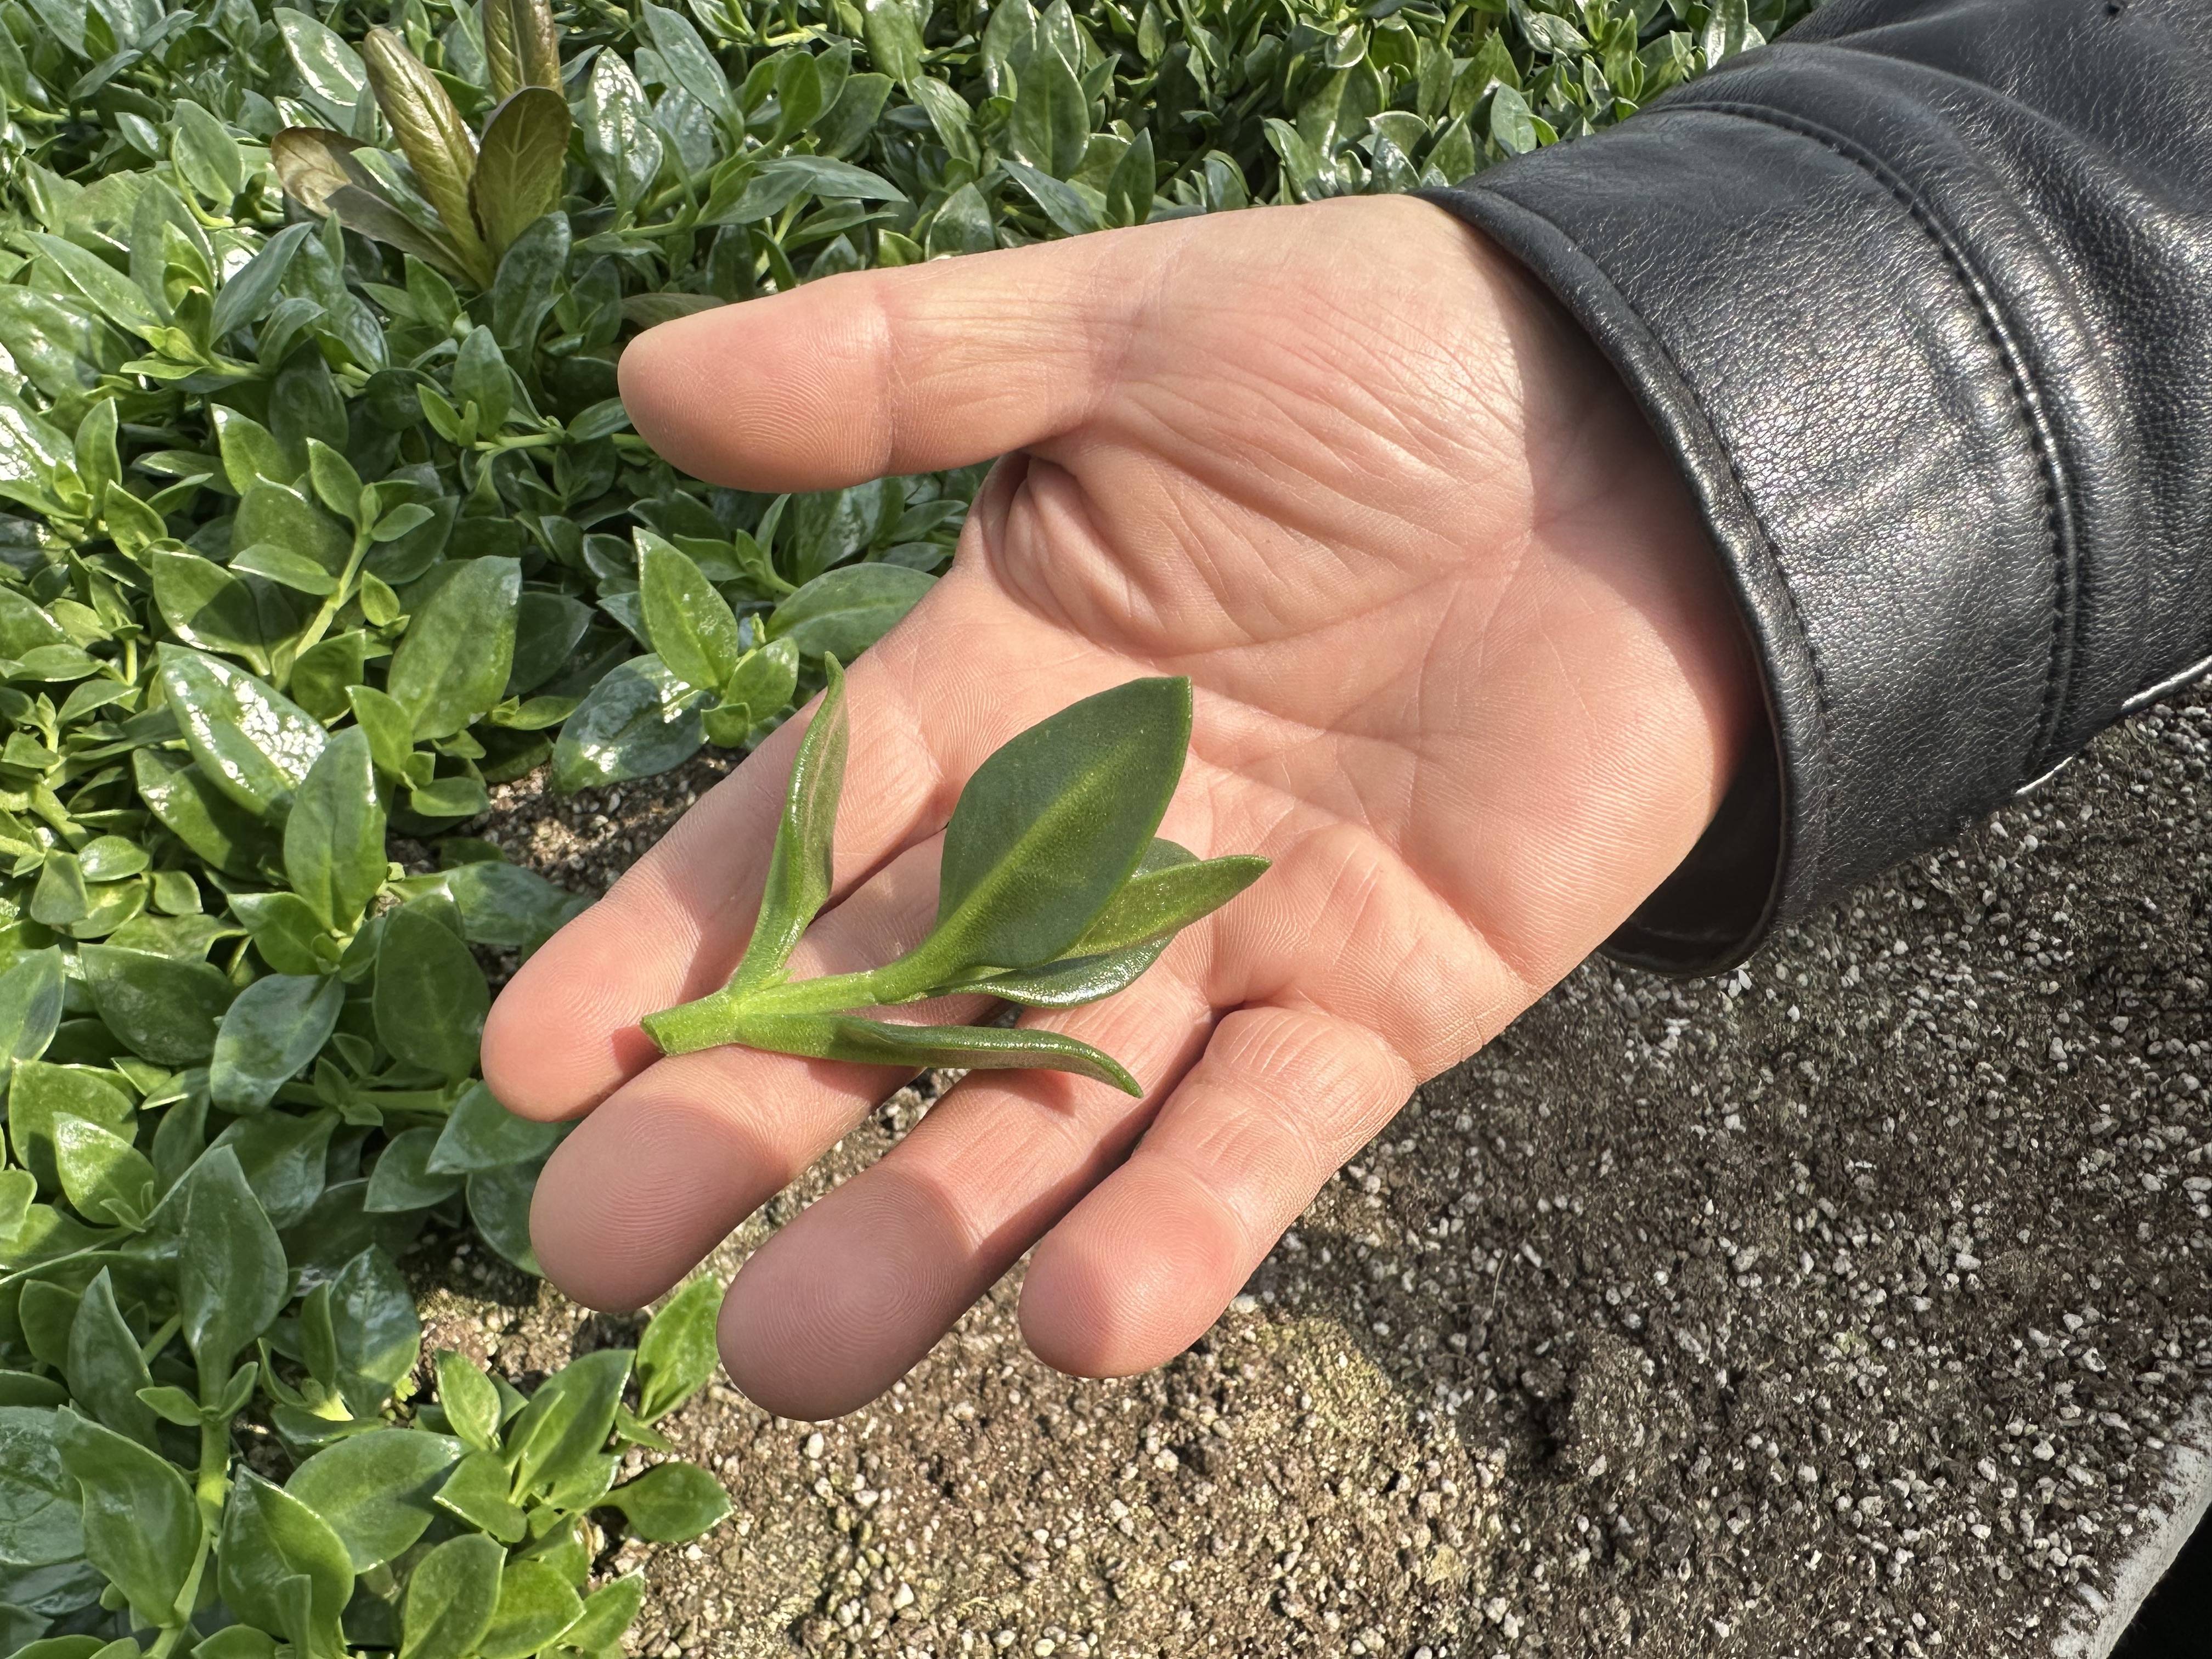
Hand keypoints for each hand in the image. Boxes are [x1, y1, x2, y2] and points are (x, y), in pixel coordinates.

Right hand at [483, 195, 1754, 1419]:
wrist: (1654, 432)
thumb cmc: (1381, 356)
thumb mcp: (1124, 338)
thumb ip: (898, 372)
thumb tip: (638, 380)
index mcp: (995, 689)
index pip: (795, 837)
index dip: (665, 948)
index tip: (530, 1071)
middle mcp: (1086, 841)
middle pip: (888, 1007)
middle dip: (746, 1130)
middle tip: (600, 1262)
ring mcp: (1232, 942)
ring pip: (1056, 1114)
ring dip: (936, 1232)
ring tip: (797, 1359)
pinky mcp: (1387, 1007)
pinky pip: (1274, 1136)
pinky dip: (1187, 1222)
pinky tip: (1084, 1322)